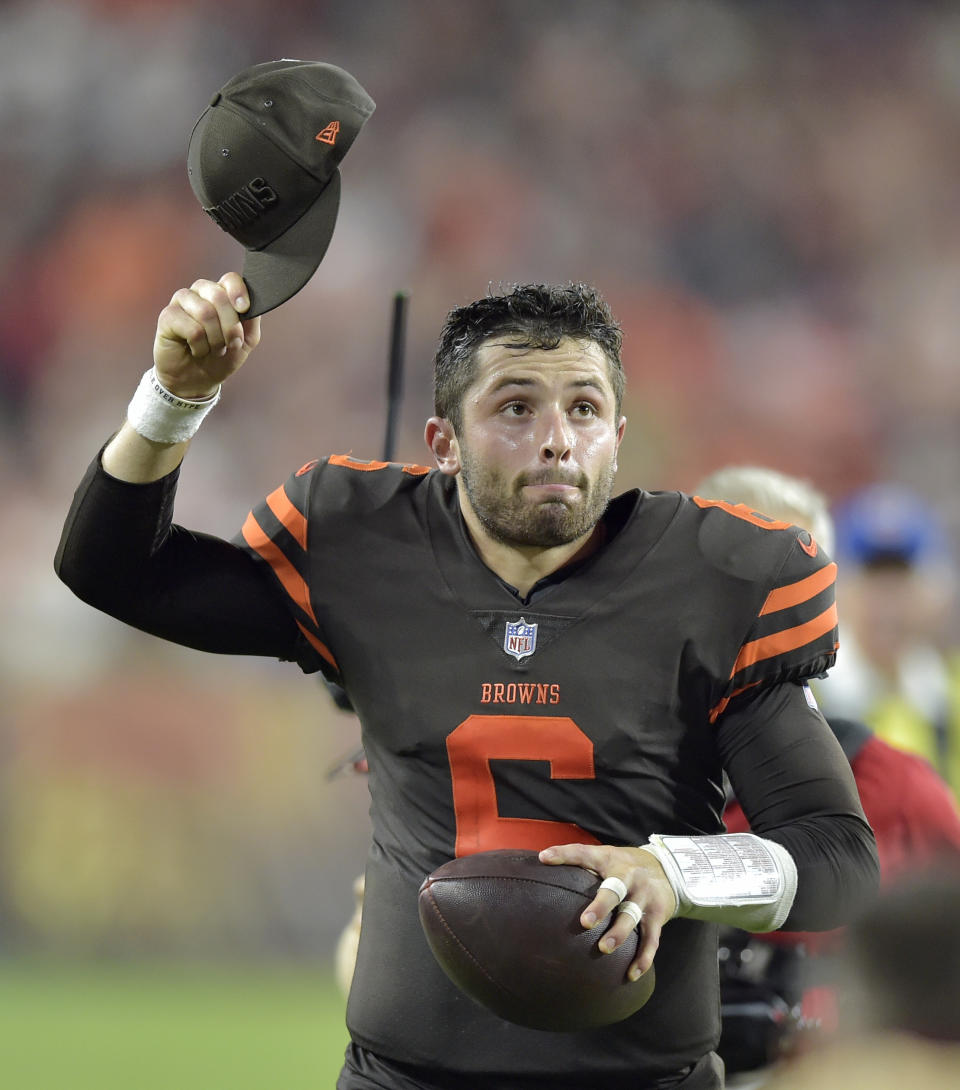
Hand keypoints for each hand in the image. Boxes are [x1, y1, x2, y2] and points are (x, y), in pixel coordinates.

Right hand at [153, 272, 260, 397]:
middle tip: (230, 344)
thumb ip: (252, 321)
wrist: (197, 380)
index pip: (230, 279)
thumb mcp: (246, 341)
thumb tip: (254, 304)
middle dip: (231, 327)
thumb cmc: (220, 358)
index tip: (244, 309)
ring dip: (216, 339)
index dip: (239, 293)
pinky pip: (193, 329)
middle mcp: (200, 292)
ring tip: (213, 349)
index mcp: (220, 293)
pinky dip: (200, 346)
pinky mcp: (167, 316)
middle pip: (219, 296)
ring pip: (206, 313)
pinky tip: (196, 350)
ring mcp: (182, 302)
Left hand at [539, 843, 677, 980]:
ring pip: (632, 916)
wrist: (667, 868)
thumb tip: (541, 863)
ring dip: (619, 933)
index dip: (564, 854)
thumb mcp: (604, 856)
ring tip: (604, 949)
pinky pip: (651, 939)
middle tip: (585, 922)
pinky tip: (632, 974)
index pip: (584, 853)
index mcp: (609, 859)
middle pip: (615, 890)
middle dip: (601, 906)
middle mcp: (629, 876)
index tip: (544, 858)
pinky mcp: (657, 916)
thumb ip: (578, 862)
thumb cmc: (622, 865)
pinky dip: (643, 957)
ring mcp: (644, 897)